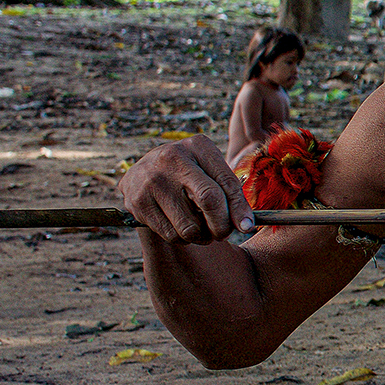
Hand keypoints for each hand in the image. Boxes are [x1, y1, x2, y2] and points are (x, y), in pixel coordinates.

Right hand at [118, 135, 255, 243]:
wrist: (142, 173)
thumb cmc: (188, 174)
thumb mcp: (210, 171)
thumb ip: (230, 193)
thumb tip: (246, 226)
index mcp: (197, 146)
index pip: (226, 182)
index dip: (239, 208)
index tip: (246, 227)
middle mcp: (171, 158)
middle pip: (209, 201)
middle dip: (222, 225)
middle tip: (223, 232)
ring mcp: (152, 180)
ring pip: (190, 226)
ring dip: (201, 236)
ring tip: (200, 227)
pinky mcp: (138, 202)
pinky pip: (171, 235)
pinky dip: (182, 238)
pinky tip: (181, 226)